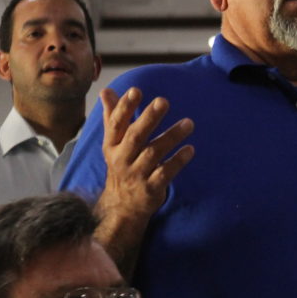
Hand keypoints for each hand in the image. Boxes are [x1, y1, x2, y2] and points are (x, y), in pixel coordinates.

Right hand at [96, 86, 194, 232]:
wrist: (122, 206)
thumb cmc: (122, 166)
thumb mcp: (113, 144)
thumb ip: (112, 116)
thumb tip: (106, 90)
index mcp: (112, 145)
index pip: (116, 123)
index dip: (124, 107)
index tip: (135, 90)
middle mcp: (122, 159)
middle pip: (135, 136)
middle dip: (148, 118)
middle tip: (163, 101)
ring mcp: (136, 174)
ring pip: (153, 153)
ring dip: (171, 137)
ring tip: (189, 123)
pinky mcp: (151, 188)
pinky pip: (165, 173)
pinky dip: (178, 161)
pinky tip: (190, 149)